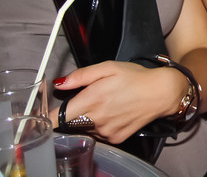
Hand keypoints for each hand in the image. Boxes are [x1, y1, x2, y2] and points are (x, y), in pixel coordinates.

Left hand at [52, 61, 186, 143]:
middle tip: (90, 101)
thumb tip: (59, 84)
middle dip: (75, 114)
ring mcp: (106, 131)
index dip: (48, 118)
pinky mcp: (116, 138)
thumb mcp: (109, 67)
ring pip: (86, 129)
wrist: (162, 93)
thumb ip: (81, 76)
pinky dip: (102, 127)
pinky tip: (115, 114)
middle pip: (71, 123)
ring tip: (108, 106)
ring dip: (89, 120)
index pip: (57, 117)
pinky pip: (100, 135)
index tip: (44, 117)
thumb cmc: (136, 77)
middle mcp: (97, 118)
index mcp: (92, 99)